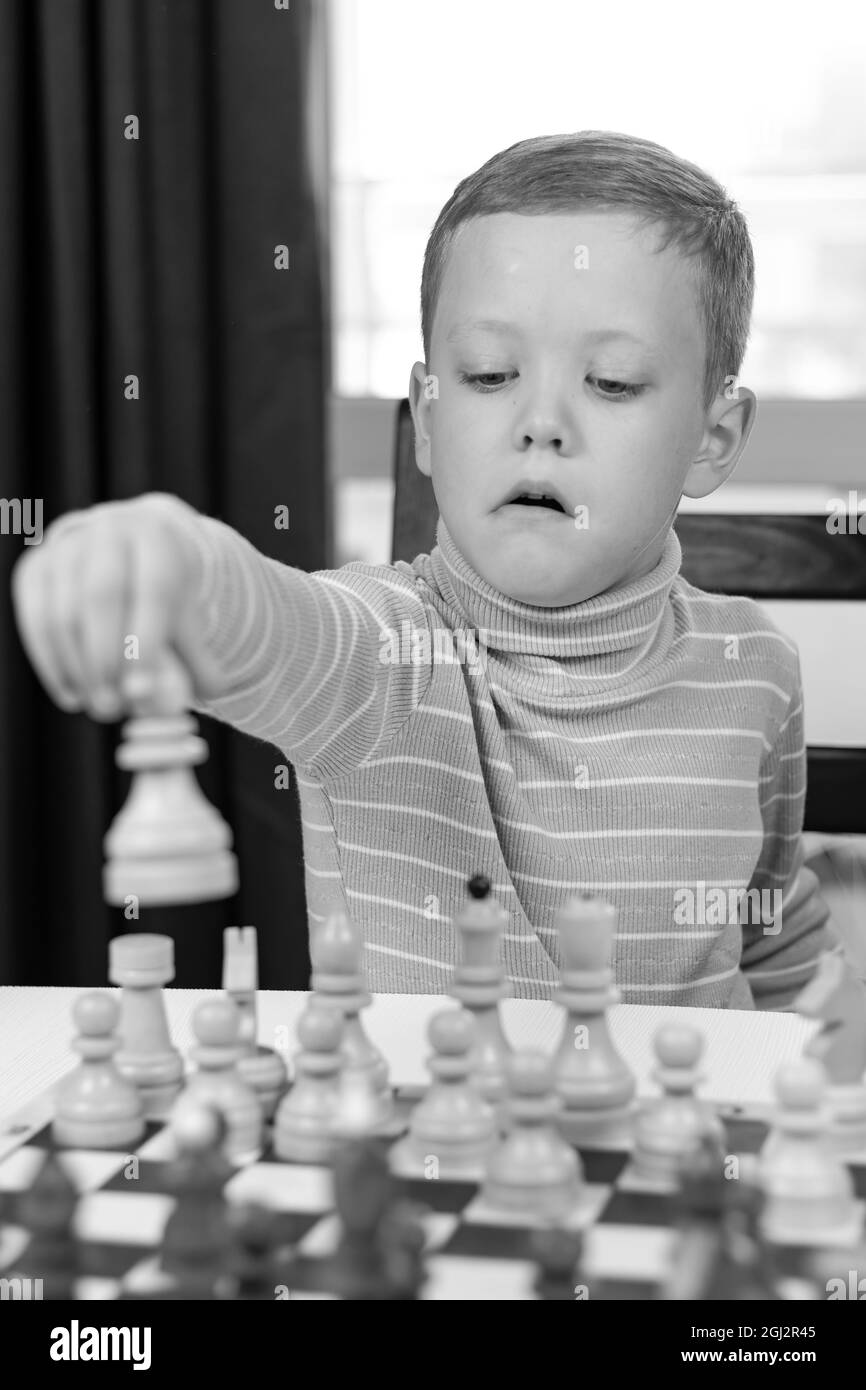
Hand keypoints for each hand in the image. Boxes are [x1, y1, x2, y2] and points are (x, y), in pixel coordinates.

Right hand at [10, 492, 224, 719]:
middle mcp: (108, 533)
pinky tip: (71, 695)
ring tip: (99, 707)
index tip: (141, 691)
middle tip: (113, 708)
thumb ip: (196, 664)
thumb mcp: (188, 620)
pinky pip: (35, 618)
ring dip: (78, 669)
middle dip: (106, 659)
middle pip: (102, 596)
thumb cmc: (164, 596)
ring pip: (63, 612)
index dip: (145, 642)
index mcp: (157, 540)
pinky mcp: (36, 567)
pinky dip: (51, 662)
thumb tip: (177, 709)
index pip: (153, 590)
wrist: (128, 553)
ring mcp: (67, 548)